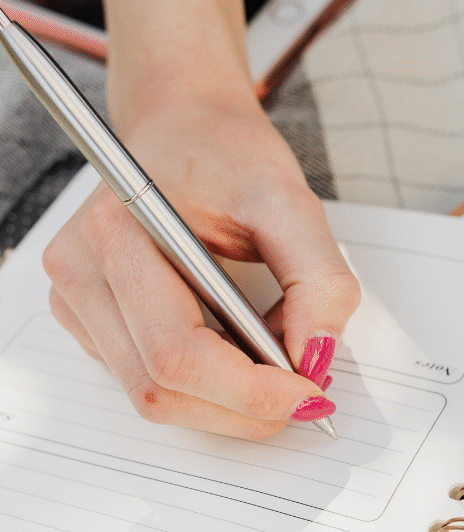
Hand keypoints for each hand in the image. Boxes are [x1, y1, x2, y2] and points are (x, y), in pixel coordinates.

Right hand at [42, 90, 360, 438]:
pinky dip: (208, 383)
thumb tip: (318, 357)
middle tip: (307, 390)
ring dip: (228, 400)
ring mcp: (78, 299)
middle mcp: (82, 271)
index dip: (251, 392)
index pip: (177, 354)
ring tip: (278, 361)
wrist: (185, 124)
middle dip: (245, 407)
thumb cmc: (227, 153)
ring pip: (154, 395)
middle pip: (161, 389)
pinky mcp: (91, 317)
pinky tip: (242, 348)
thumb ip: (318, 280)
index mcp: (120, 233)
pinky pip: (148, 378)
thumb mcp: (291, 202)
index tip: (310, 393)